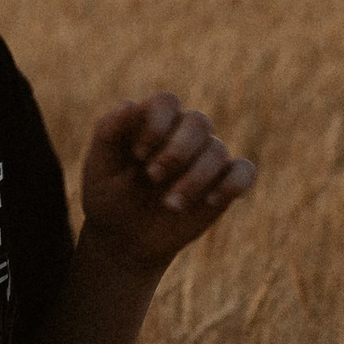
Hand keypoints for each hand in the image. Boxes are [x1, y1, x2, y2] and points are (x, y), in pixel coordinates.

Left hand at [78, 93, 256, 268]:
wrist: (126, 240)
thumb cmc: (109, 198)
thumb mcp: (98, 168)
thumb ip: (108, 133)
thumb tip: (130, 105)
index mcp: (152, 122)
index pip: (166, 103)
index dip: (157, 124)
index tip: (138, 155)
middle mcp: (182, 134)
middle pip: (199, 121)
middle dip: (178, 150)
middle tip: (153, 177)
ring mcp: (205, 157)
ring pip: (218, 149)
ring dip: (195, 177)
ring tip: (170, 205)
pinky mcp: (223, 183)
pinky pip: (244, 171)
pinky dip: (233, 183)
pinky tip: (211, 201)